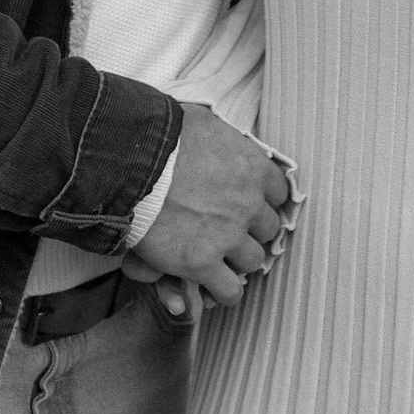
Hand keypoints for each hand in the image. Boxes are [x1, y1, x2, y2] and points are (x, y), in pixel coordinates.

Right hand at [122, 103, 287, 306]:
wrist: (133, 162)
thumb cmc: (165, 136)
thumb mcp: (205, 122)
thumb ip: (224, 137)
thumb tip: (223, 136)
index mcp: (253, 168)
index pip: (279, 192)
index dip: (264, 199)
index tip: (252, 202)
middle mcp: (248, 204)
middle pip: (269, 229)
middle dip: (253, 230)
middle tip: (234, 229)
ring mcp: (227, 236)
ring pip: (254, 261)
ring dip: (239, 259)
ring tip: (222, 255)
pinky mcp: (202, 263)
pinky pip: (230, 291)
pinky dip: (225, 291)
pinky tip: (215, 285)